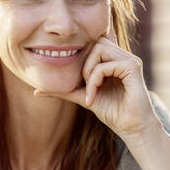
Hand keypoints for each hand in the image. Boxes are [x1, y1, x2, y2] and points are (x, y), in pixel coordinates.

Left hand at [34, 28, 160, 140]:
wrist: (132, 129)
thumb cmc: (111, 111)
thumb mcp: (81, 96)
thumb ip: (63, 90)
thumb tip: (36, 90)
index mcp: (113, 58)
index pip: (91, 43)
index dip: (80, 56)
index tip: (78, 80)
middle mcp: (122, 55)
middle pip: (94, 41)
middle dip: (83, 61)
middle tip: (82, 83)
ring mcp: (129, 60)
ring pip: (98, 49)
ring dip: (88, 71)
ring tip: (88, 90)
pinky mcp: (133, 67)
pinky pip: (105, 65)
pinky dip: (94, 80)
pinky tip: (93, 96)